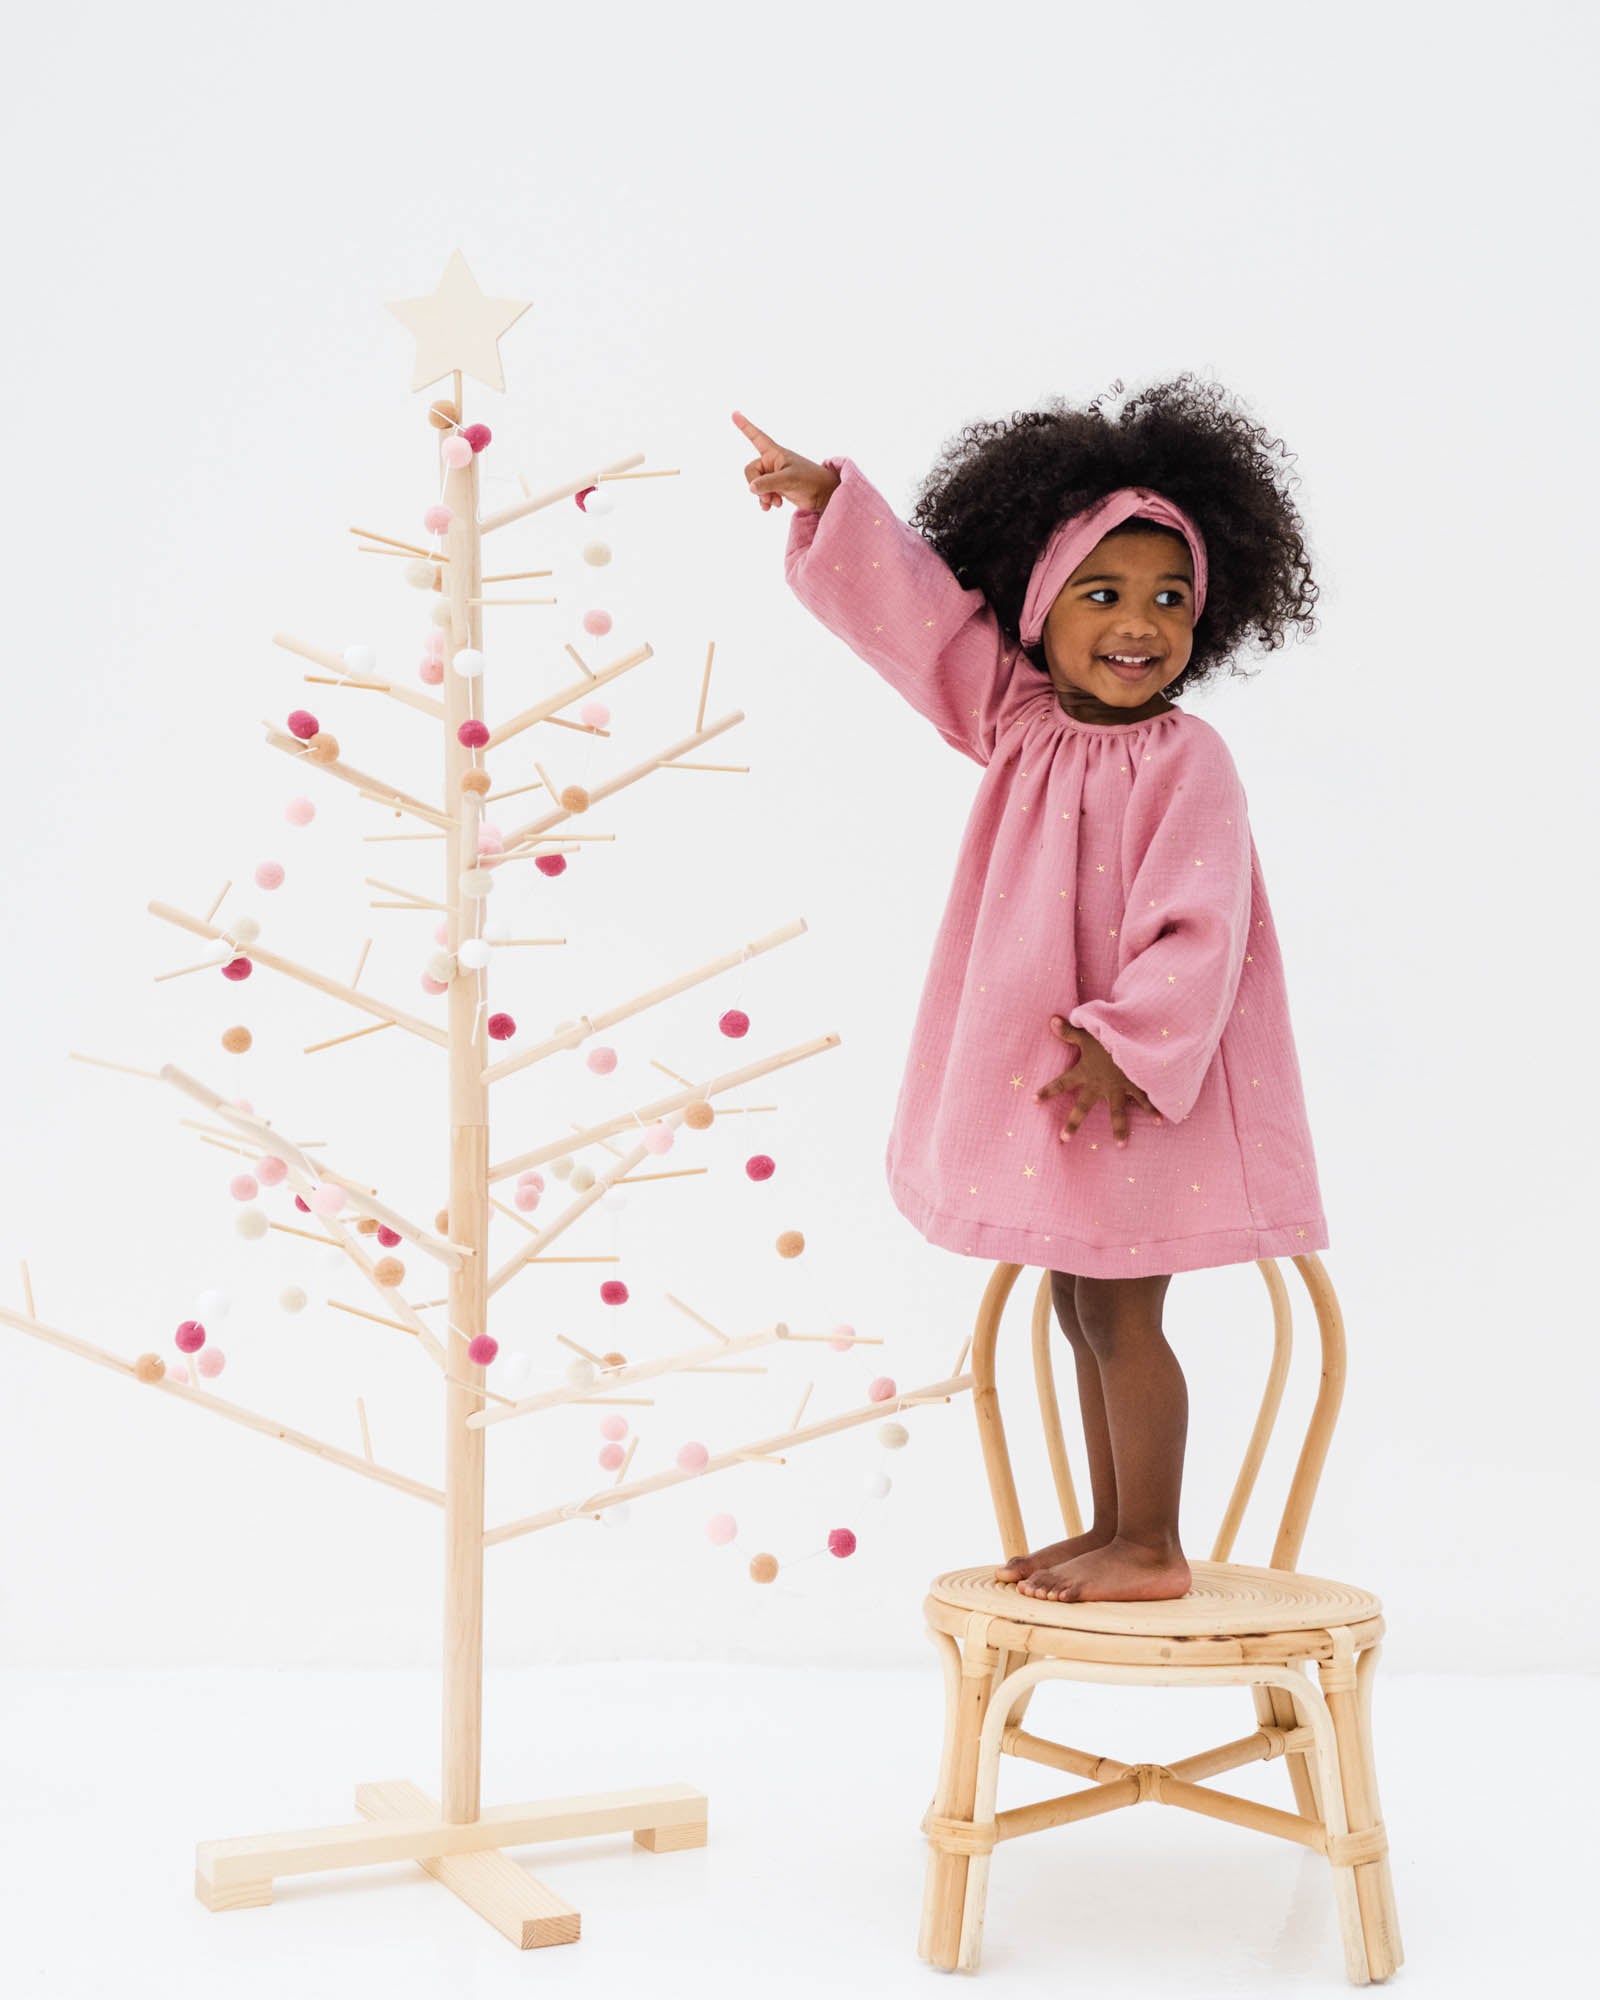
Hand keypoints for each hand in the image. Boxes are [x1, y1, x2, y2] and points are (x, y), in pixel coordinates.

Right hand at [732, 411, 840, 513]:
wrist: (823, 494)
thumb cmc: (810, 479)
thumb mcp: (788, 479)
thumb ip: (768, 482)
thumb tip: (751, 488)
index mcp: (775, 453)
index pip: (757, 437)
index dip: (745, 426)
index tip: (734, 413)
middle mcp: (772, 462)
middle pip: (751, 471)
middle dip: (756, 485)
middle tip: (767, 497)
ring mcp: (773, 475)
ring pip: (755, 484)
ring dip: (762, 495)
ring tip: (773, 503)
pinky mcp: (777, 487)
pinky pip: (762, 493)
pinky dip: (765, 500)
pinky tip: (772, 507)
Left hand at [1034, 1015, 1162, 1148]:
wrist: (1134, 1038)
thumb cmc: (1108, 1034)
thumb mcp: (1087, 1032)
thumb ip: (1069, 1031)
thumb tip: (1051, 1020)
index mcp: (1085, 1072)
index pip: (1062, 1083)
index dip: (1048, 1091)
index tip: (1034, 1101)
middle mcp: (1100, 1084)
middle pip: (1083, 1107)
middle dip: (1073, 1123)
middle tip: (1063, 1139)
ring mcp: (1119, 1088)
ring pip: (1117, 1113)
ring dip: (1120, 1129)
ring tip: (1121, 1146)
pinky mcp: (1138, 1085)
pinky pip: (1146, 1100)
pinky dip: (1155, 1110)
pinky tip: (1162, 1121)